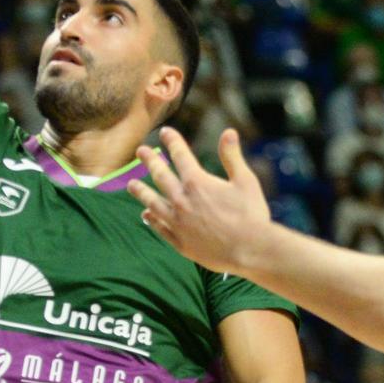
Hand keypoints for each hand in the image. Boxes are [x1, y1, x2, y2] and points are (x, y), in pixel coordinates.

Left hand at [127, 128, 271, 275]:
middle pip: (160, 176)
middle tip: (140, 151)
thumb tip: (228, 131)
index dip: (172, 141)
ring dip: (141, 192)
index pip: (180, 155)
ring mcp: (178, 223)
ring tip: (131, 184)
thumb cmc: (251, 215)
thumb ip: (232, 156)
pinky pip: (160, 228)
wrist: (250, 251)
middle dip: (149, 161)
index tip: (165, 132)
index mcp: (197, 183)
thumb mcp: (245, 181)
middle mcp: (182, 201)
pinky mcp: (180, 242)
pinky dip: (152, 220)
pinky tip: (146, 215)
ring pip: (153, 203)